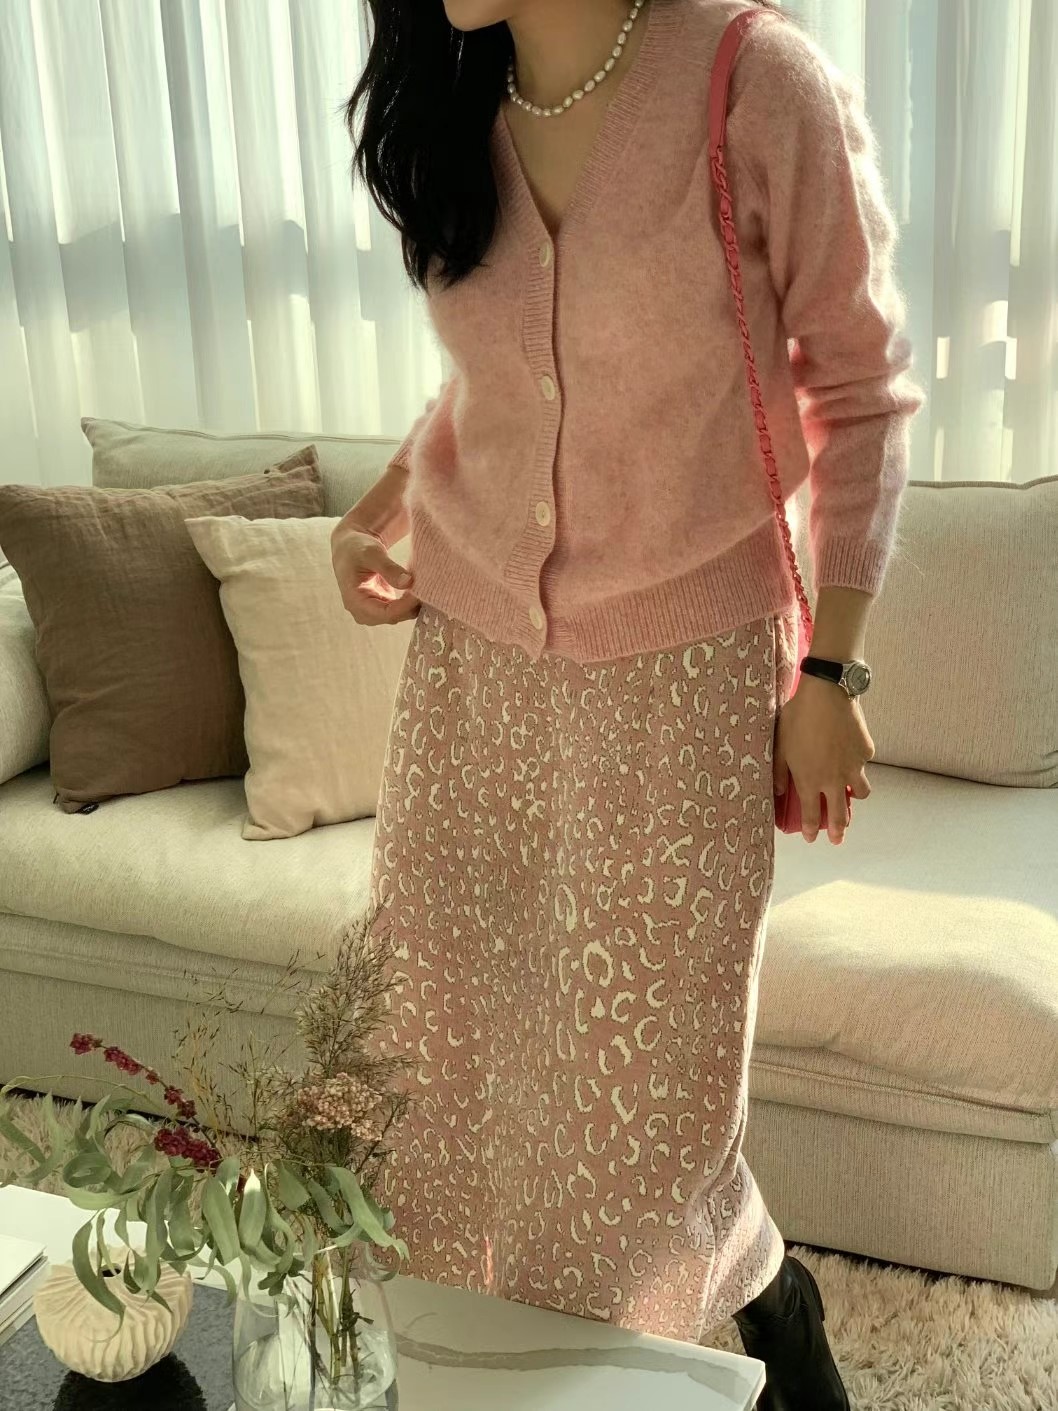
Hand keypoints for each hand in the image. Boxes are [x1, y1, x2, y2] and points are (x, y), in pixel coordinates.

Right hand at [330, 522, 420, 624]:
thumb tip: (409, 582)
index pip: (386, 613)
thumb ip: (388, 568)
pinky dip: (412, 601)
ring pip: (400, 615)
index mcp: (355, 602)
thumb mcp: (371, 553)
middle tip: (430, 588)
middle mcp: (363, 612)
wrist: (351, 548)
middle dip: (412, 605)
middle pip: (394, 617)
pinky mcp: (383, 607)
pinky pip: (402, 610)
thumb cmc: (357, 548)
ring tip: (428, 587)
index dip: (407, 605)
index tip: (423, 590)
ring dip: (414, 604)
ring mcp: (374, 612)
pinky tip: (422, 589)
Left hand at [774, 674, 873, 844]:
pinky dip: (857, 764)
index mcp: (810, 779)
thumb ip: (779, 772)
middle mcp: (834, 779)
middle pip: (839, 814)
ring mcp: (854, 766)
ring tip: (850, 796)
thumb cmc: (797, 718)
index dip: (811, 829)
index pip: (811, 814)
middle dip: (838, 830)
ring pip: (860, 792)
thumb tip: (779, 792)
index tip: (811, 839)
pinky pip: (863, 764)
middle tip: (838, 839)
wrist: (826, 693)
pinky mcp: (866, 751)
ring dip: (854, 798)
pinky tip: (850, 754)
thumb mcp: (780, 745)